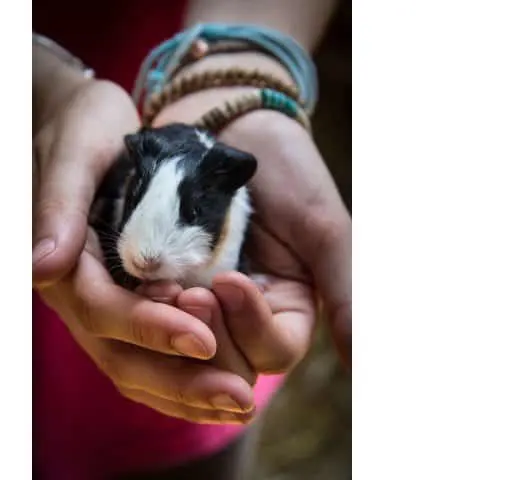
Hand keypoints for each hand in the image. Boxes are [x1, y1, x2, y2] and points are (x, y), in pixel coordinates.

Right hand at [33, 77, 256, 423]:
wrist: (89, 131)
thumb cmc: (84, 130)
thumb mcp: (76, 150)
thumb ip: (59, 205)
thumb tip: (41, 266)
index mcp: (65, 263)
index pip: (104, 310)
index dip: (151, 327)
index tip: (204, 337)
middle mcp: (80, 297)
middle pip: (123, 357)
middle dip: (181, 380)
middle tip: (238, 396)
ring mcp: (102, 307)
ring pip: (138, 369)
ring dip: (190, 390)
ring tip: (242, 402)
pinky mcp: (126, 306)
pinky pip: (150, 358)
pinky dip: (185, 378)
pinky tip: (223, 386)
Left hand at [154, 90, 350, 369]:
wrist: (230, 125)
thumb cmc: (285, 170)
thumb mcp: (322, 229)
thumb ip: (348, 296)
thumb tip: (362, 368)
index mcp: (288, 308)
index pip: (274, 352)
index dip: (252, 329)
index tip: (230, 280)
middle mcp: (244, 315)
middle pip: (227, 363)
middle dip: (209, 335)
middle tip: (188, 292)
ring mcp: (202, 302)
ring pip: (186, 349)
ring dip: (174, 327)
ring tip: (163, 288)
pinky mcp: (165, 284)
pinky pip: (154, 317)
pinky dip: (149, 309)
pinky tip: (144, 284)